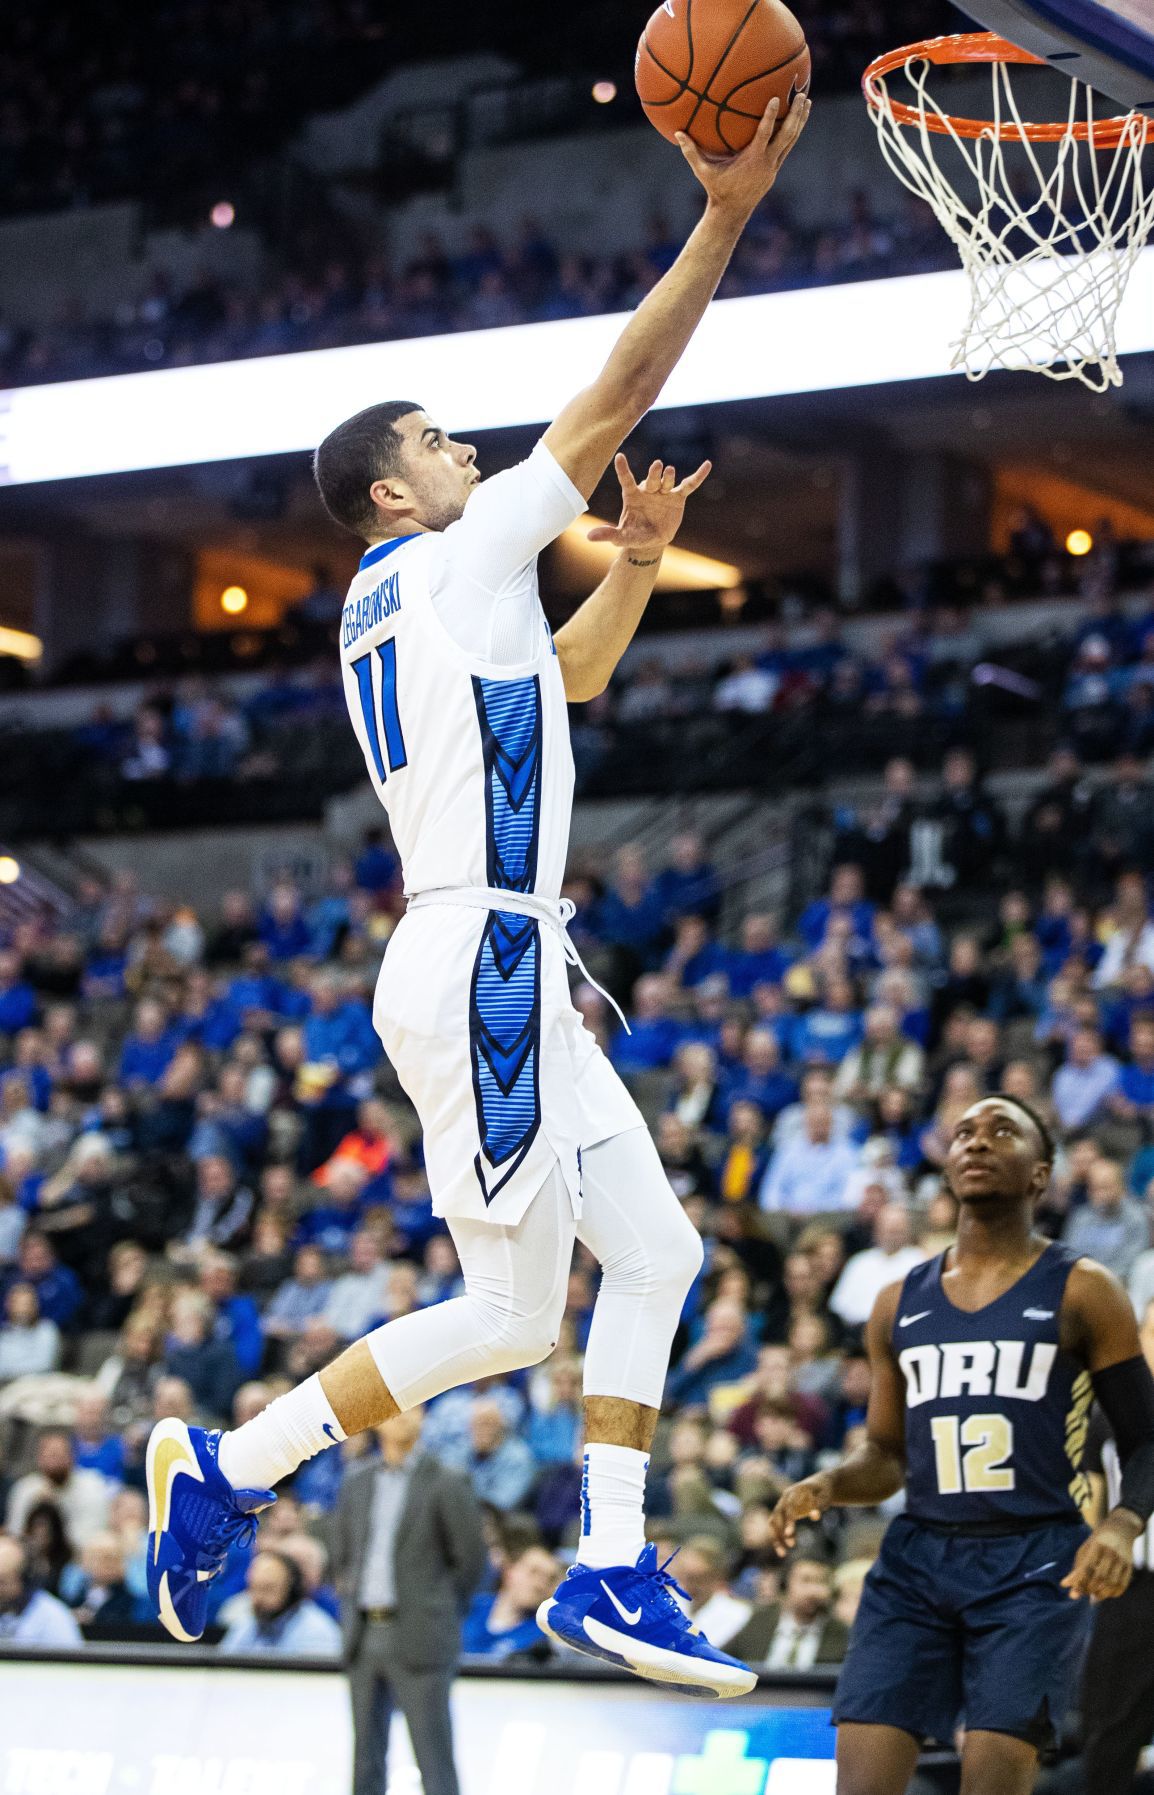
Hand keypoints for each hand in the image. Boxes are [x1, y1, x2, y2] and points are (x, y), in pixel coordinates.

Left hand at [588, 453, 711, 557]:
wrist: (651, 540)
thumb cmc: (634, 535)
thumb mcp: (622, 537)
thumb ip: (608, 535)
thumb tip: (589, 537)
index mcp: (632, 495)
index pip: (626, 480)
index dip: (623, 469)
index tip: (619, 456)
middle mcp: (647, 490)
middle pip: (651, 479)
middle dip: (654, 474)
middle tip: (657, 466)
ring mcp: (663, 492)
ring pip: (667, 481)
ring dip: (668, 477)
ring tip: (669, 471)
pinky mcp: (678, 497)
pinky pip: (689, 485)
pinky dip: (698, 476)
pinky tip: (707, 465)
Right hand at [677, 90, 811, 221]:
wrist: (732, 213)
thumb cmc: (717, 190)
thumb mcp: (703, 171)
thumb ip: (691, 152)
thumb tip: (677, 133)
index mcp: (752, 160)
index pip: (764, 134)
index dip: (770, 116)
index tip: (775, 98)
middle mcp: (767, 162)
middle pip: (787, 135)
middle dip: (795, 114)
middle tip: (801, 95)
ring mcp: (774, 166)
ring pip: (791, 140)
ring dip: (800, 120)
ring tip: (806, 102)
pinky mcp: (775, 169)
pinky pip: (787, 146)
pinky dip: (794, 131)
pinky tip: (797, 119)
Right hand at [769, 1472, 833, 1555]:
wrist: (818, 1486)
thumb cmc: (823, 1492)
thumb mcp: (825, 1497)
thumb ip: (819, 1505)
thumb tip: (815, 1517)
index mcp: (795, 1491)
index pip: (789, 1507)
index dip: (789, 1520)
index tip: (790, 1535)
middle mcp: (785, 1498)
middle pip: (778, 1515)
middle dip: (782, 1530)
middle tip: (791, 1545)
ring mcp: (781, 1504)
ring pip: (773, 1521)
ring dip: (776, 1537)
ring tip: (783, 1553)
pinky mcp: (781, 1513)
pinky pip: (775, 1526)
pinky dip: (777, 1537)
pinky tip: (782, 1551)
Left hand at [1061, 1513, 1139, 1600]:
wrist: (1120, 1529)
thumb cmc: (1097, 1542)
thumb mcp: (1085, 1550)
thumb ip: (1076, 1569)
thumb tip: (1064, 1586)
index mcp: (1097, 1546)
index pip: (1087, 1568)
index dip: (1080, 1582)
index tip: (1073, 1588)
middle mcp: (1111, 1552)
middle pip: (1100, 1577)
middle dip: (1090, 1588)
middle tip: (1083, 1592)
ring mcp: (1122, 1560)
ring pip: (1112, 1583)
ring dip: (1101, 1594)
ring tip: (1093, 1594)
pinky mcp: (1129, 1567)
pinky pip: (1122, 1585)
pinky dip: (1112, 1593)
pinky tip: (1105, 1593)